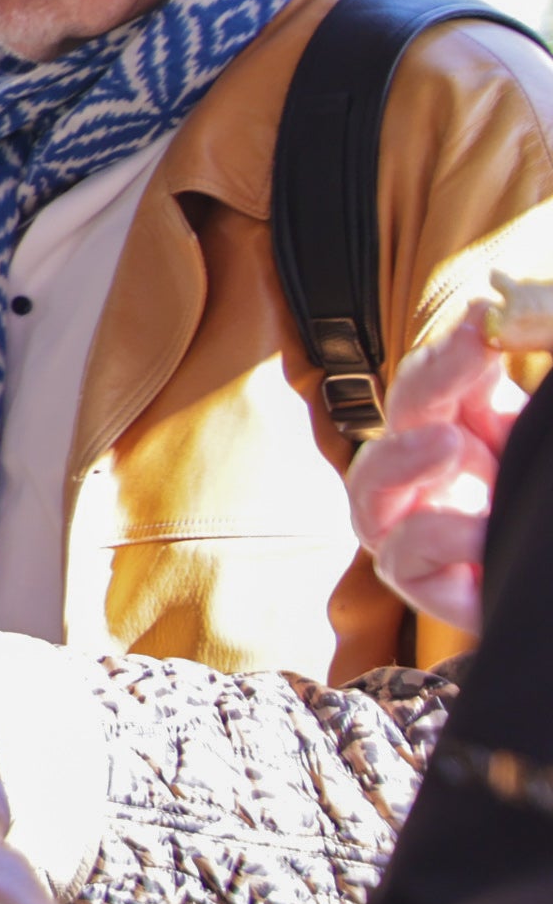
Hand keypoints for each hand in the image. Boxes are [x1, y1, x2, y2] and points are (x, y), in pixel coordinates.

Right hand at [346, 313, 520, 636]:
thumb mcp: (551, 433)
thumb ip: (542, 367)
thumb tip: (505, 316)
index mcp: (477, 439)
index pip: (441, 382)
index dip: (454, 348)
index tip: (486, 313)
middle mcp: (442, 483)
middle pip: (402, 421)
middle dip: (430, 380)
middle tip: (474, 350)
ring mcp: (429, 536)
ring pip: (368, 492)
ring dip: (397, 461)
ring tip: (448, 444)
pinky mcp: (436, 590)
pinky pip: (401, 559)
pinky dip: (434, 539)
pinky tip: (483, 532)